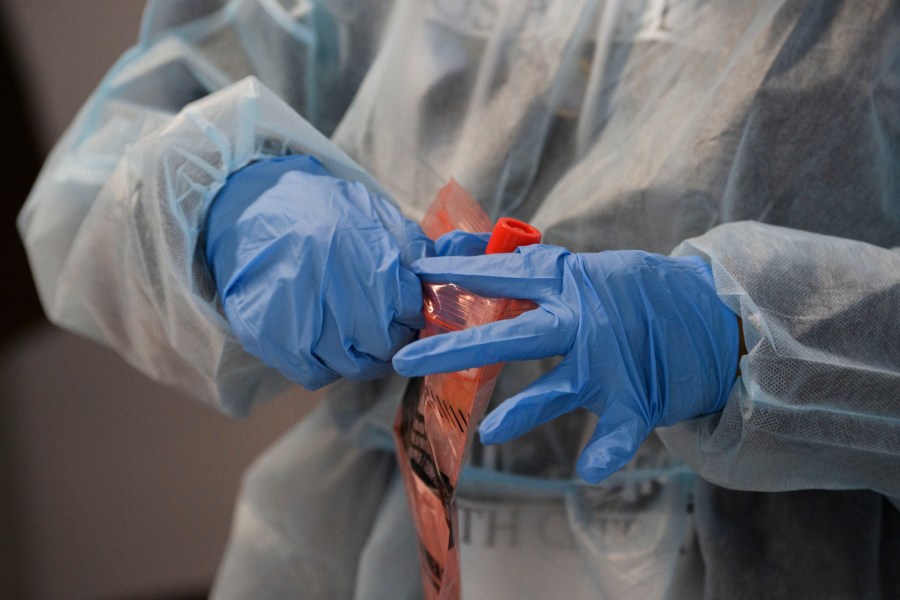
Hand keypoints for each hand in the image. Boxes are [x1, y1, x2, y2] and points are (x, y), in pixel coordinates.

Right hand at [205, 155, 432, 389]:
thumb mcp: (374, 212)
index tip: (407, 310)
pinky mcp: (269, 337)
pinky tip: (324, 341)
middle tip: (385, 327)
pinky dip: (325, 366)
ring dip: (362, 356)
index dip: (414, 314)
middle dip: (393, 339)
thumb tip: (457, 262)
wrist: (252, 205)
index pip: (410, 311)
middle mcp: (335, 292)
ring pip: (352, 366)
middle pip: (385, 345)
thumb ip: (415, 246)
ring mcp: (299, 318)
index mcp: (367, 259)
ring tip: (354, 333)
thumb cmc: (321, 210)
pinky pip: (314, 374)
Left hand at [393, 242, 738, 481]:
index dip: (459, 273)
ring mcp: (608, 362)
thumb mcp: (587, 274)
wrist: (711, 311)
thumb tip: (483, 275)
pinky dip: (605, 452)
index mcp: (569, 283)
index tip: (417, 273)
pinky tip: (587, 471)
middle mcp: (581, 321)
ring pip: (558, 390)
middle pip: (509, 335)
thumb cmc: (637, 292)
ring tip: (490, 433)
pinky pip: (618, 431)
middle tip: (405, 361)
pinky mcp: (636, 398)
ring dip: (524, 412)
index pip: (504, 274)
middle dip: (456, 347)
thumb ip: (543, 282)